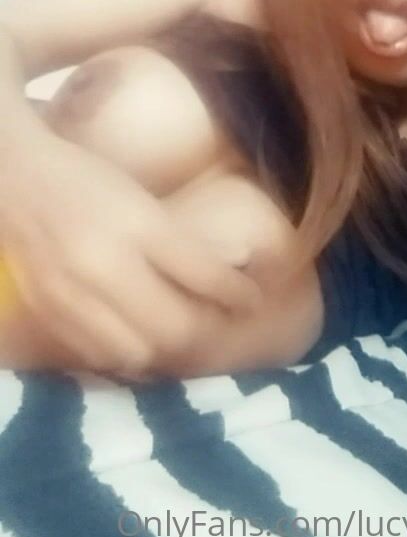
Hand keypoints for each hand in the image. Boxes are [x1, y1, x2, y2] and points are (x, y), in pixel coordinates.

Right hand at [0, 131, 261, 374]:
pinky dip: (129, 355)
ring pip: (140, 351)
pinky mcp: (51, 314)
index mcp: (137, 224)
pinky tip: (141, 341)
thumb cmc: (88, 181)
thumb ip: (182, 240)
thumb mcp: (143, 200)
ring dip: (168, 350)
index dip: (237, 294)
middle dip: (206, 330)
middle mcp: (106, 264)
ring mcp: (75, 295)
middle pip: (174, 326)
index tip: (254, 300)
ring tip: (182, 335)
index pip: (203, 274)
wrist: (17, 181)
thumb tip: (231, 270)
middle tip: (219, 322)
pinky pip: (101, 355)